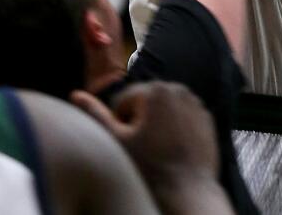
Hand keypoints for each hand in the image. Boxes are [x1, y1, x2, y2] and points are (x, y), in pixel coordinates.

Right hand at [71, 82, 218, 189]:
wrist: (186, 192)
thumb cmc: (149, 167)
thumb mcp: (116, 140)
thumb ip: (96, 114)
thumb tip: (75, 95)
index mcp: (156, 89)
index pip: (123, 101)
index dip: (119, 123)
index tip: (128, 143)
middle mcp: (179, 89)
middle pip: (144, 102)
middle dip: (139, 121)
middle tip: (143, 147)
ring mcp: (196, 103)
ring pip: (163, 110)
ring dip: (156, 123)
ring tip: (158, 149)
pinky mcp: (207, 118)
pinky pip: (181, 118)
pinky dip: (175, 128)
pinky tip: (172, 149)